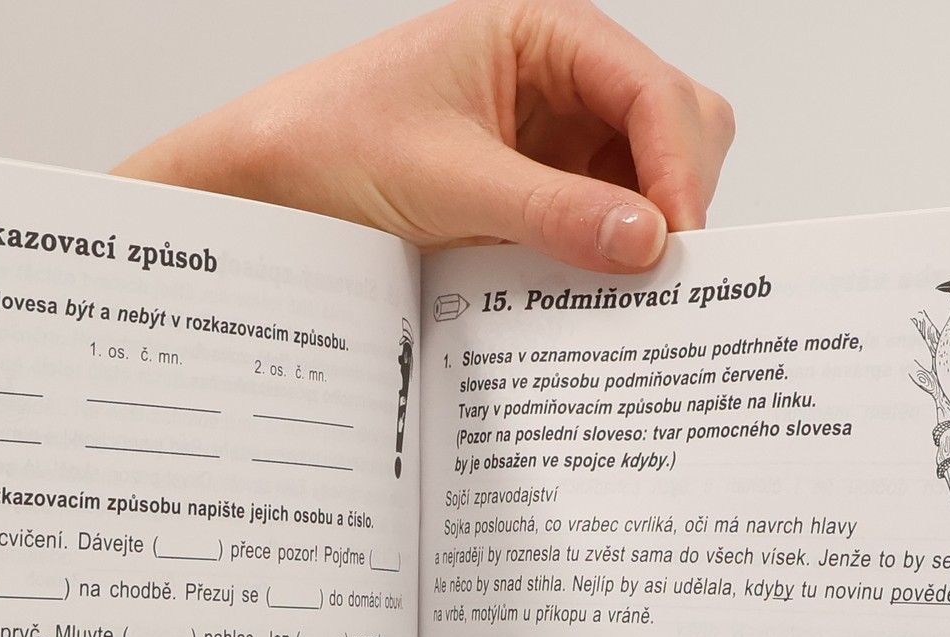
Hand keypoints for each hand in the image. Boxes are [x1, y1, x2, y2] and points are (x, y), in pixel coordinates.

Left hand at [116, 0, 733, 273]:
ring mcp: (558, 135)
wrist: (272, 181)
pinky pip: (608, 221)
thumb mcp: (446, 181)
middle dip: (676, 196)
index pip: (651, 90)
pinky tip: (593, 291)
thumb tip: (645, 241)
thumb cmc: (334, 142)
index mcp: (545, 32)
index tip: (677, 244)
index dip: (677, 168)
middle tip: (660, 278)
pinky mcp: (543, 189)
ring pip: (652, 179)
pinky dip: (613, 256)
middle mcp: (563, 76)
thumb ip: (551, 210)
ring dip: (647, 233)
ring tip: (621, 291)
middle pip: (676, 126)